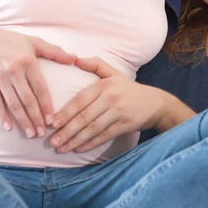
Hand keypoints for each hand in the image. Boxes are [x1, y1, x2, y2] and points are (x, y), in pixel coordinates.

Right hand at [0, 28, 75, 137]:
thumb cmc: (13, 41)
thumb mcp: (35, 42)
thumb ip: (55, 52)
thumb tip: (75, 58)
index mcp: (28, 61)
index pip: (40, 88)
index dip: (46, 105)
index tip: (52, 120)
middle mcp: (14, 70)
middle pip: (27, 99)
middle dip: (36, 118)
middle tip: (43, 133)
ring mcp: (0, 78)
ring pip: (13, 104)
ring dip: (22, 120)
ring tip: (30, 134)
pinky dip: (2, 116)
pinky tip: (9, 127)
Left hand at [49, 57, 166, 153]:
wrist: (156, 103)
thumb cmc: (130, 89)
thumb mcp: (114, 73)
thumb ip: (95, 65)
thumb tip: (76, 59)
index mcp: (104, 85)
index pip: (80, 100)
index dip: (66, 112)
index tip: (52, 123)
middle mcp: (110, 98)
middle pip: (84, 117)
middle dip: (67, 131)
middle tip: (52, 141)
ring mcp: (118, 113)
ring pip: (92, 129)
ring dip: (75, 140)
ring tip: (61, 148)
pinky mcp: (124, 126)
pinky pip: (104, 136)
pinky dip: (90, 144)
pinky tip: (79, 149)